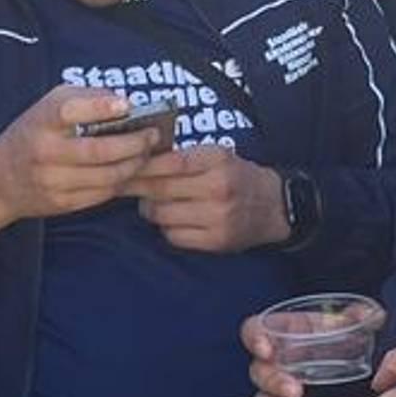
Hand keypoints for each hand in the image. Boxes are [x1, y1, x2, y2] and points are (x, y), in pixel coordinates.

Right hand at [0, 84, 175, 232]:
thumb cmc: (31, 135)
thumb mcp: (46, 107)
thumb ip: (83, 99)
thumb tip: (123, 104)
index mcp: (41, 122)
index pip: (67, 110)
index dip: (99, 107)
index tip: (125, 106)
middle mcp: (45, 152)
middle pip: (99, 151)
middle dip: (134, 143)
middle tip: (152, 136)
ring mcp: (53, 181)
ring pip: (107, 176)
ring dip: (133, 165)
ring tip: (145, 153)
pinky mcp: (62, 203)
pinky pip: (102, 193)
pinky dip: (121, 181)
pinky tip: (129, 170)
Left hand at [131, 143, 287, 254]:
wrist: (272, 207)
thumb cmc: (236, 176)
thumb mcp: (216, 155)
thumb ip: (182, 156)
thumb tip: (138, 158)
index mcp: (217, 160)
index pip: (170, 162)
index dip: (142, 165)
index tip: (124, 165)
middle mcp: (218, 188)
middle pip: (160, 190)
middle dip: (135, 187)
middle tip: (122, 184)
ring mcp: (217, 217)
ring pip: (162, 215)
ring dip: (150, 208)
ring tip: (153, 202)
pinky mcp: (215, 241)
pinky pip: (173, 236)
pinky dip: (166, 228)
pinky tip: (172, 220)